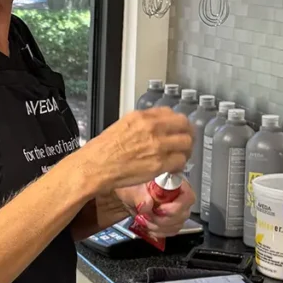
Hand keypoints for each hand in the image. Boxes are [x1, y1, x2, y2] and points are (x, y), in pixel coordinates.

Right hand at [79, 108, 193, 195]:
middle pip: (185, 126)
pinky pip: (180, 161)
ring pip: (187, 143)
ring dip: (186, 151)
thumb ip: (141, 125)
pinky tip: (172, 169)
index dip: (177, 123)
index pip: (171, 113)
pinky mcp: (159, 163)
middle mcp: (152, 128)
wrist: (95, 167)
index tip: (177, 130)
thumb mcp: (121, 126)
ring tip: (180, 157)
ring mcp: (157, 145)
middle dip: (187, 135)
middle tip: (184, 143)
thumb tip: (154, 129)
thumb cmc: (102, 150)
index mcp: (141, 117)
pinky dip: (179, 166)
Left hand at [117, 180, 195, 240]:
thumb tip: (147, 204)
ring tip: (145, 219)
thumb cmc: (133, 187)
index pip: (188, 196)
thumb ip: (139, 194)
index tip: (159, 210)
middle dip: (163, 219)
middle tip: (148, 215)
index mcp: (174, 182)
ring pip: (177, 224)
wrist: (128, 195)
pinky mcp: (172, 220)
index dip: (175, 207)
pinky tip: (148, 225)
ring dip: (159, 226)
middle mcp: (179, 196)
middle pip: (183, 214)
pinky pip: (172, 230)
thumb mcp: (132, 187)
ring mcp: (177, 209)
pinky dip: (158, 231)